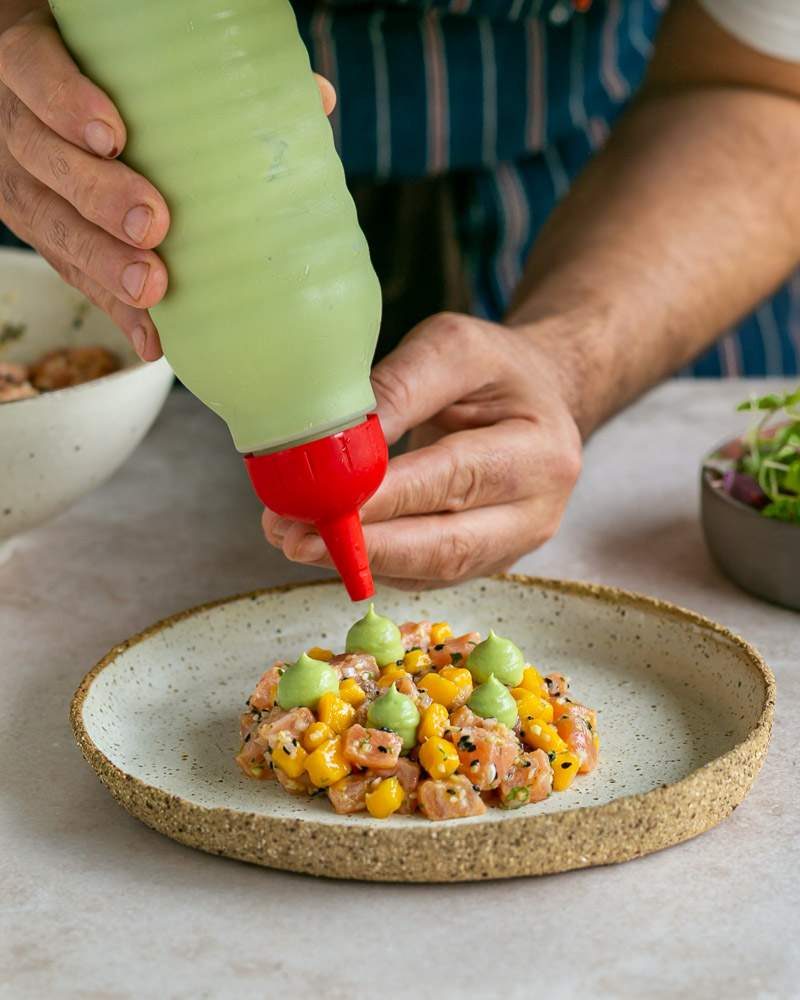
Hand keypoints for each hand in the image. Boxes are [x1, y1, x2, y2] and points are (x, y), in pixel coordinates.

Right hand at [0, 5, 335, 360]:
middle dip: (96, 196)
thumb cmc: (110, 70)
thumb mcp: (135, 51)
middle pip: (40, 158)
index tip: (114, 136)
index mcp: (30, 57)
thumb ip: (207, 68)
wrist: (60, 98)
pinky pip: (70, 272)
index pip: (31, 70)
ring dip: (103, 263)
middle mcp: (15, 123)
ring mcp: (20, 180)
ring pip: (48, 223)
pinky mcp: (40, 230)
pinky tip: (152, 339)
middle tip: (152, 224)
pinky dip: (114, 308)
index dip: (63, 102)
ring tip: (151, 290)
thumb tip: (316, 99)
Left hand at [262, 312, 582, 588]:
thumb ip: (401, 388)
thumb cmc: (498, 372)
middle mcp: (534, 512)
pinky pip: (421, 574)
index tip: (324, 502)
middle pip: (444, 546)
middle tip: (294, 539)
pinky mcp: (481, 563)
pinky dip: (371, 561)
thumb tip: (336, 440)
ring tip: (294, 539)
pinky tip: (328, 542)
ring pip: (428, 570)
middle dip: (364, 547)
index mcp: (539, 451)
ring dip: (358, 559)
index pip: (453, 480)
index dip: (386, 498)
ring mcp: (510, 547)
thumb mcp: (455, 349)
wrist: (540, 402)